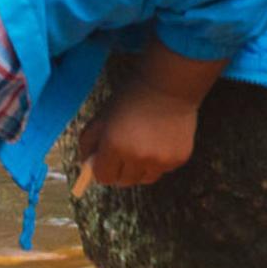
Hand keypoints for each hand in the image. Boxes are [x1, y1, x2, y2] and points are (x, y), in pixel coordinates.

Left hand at [77, 80, 198, 188]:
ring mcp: (160, 160)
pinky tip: (158, 142)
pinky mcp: (178, 159)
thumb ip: (89, 144)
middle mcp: (137, 157)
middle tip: (124, 151)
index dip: (103, 169)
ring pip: (144, 179)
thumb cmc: (130, 100)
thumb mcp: (101, 118)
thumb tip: (87, 166)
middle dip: (120, 170)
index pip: (103, 178)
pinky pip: (162, 171)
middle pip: (123, 181)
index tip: (105, 162)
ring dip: (139, 169)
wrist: (168, 85)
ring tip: (142, 146)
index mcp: (114, 146)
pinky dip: (157, 162)